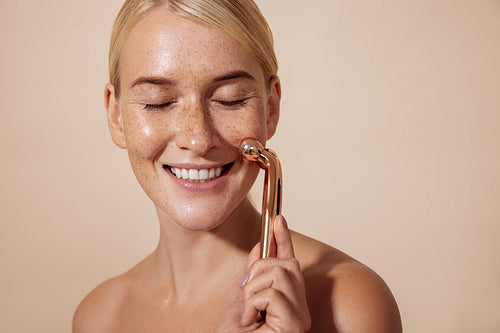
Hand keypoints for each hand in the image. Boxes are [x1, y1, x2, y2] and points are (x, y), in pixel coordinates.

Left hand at [215, 216, 311, 331]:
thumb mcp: (241, 303)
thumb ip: (252, 278)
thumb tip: (258, 247)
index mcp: (289, 304)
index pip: (290, 263)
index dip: (284, 239)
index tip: (278, 218)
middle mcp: (300, 309)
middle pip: (285, 265)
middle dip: (258, 271)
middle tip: (246, 297)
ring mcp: (299, 317)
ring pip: (277, 274)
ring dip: (252, 291)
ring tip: (248, 316)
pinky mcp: (295, 325)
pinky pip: (271, 293)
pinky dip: (253, 304)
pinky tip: (251, 323)